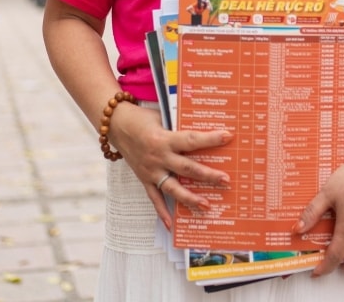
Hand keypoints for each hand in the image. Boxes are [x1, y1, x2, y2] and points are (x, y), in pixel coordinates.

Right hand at [108, 103, 231, 229]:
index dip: (210, 139)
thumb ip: (179, 128)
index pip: (191, 140)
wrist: (115, 124)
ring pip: (173, 188)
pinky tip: (171, 226)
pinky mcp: (144, 180)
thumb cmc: (141, 118)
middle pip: (187, 168)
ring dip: (190, 198)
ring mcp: (151, 171)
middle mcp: (159, 157)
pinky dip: (162, 213)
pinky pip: (155, 199)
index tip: (228, 137)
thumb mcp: (162, 118)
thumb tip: (201, 131)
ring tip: (207, 205)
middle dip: (208, 175)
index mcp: (164, 139)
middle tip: (225, 180)